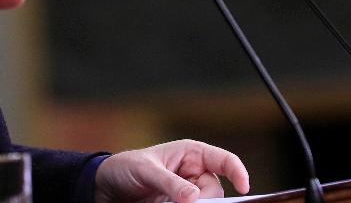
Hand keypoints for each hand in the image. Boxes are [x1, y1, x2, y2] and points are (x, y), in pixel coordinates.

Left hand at [94, 140, 249, 202]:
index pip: (224, 160)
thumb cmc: (125, 167)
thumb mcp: (146, 170)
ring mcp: (187, 193)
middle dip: (204, 198)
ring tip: (165, 202)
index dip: (237, 172)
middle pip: (215, 190)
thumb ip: (170, 183)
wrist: (106, 187)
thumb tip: (194, 197)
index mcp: (191, 153)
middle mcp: (193, 173)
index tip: (244, 187)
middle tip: (182, 202)